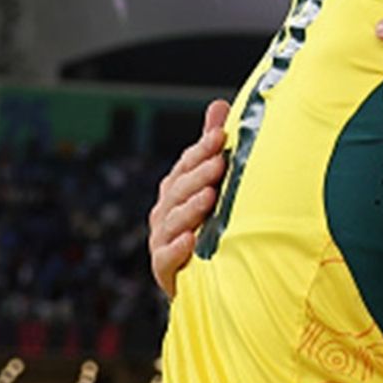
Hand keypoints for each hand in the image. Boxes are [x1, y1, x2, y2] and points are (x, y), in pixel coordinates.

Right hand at [148, 99, 229, 297]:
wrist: (201, 278)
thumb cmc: (206, 223)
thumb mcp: (208, 181)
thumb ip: (209, 147)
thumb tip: (219, 104)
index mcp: (175, 189)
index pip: (186, 165)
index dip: (201, 150)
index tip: (220, 136)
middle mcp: (165, 212)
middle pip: (178, 190)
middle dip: (199, 175)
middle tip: (219, 163)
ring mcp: (162, 239)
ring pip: (173, 220)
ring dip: (191, 208)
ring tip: (209, 197)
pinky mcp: (164, 268)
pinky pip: (166, 257)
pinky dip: (178, 248)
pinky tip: (191, 240)